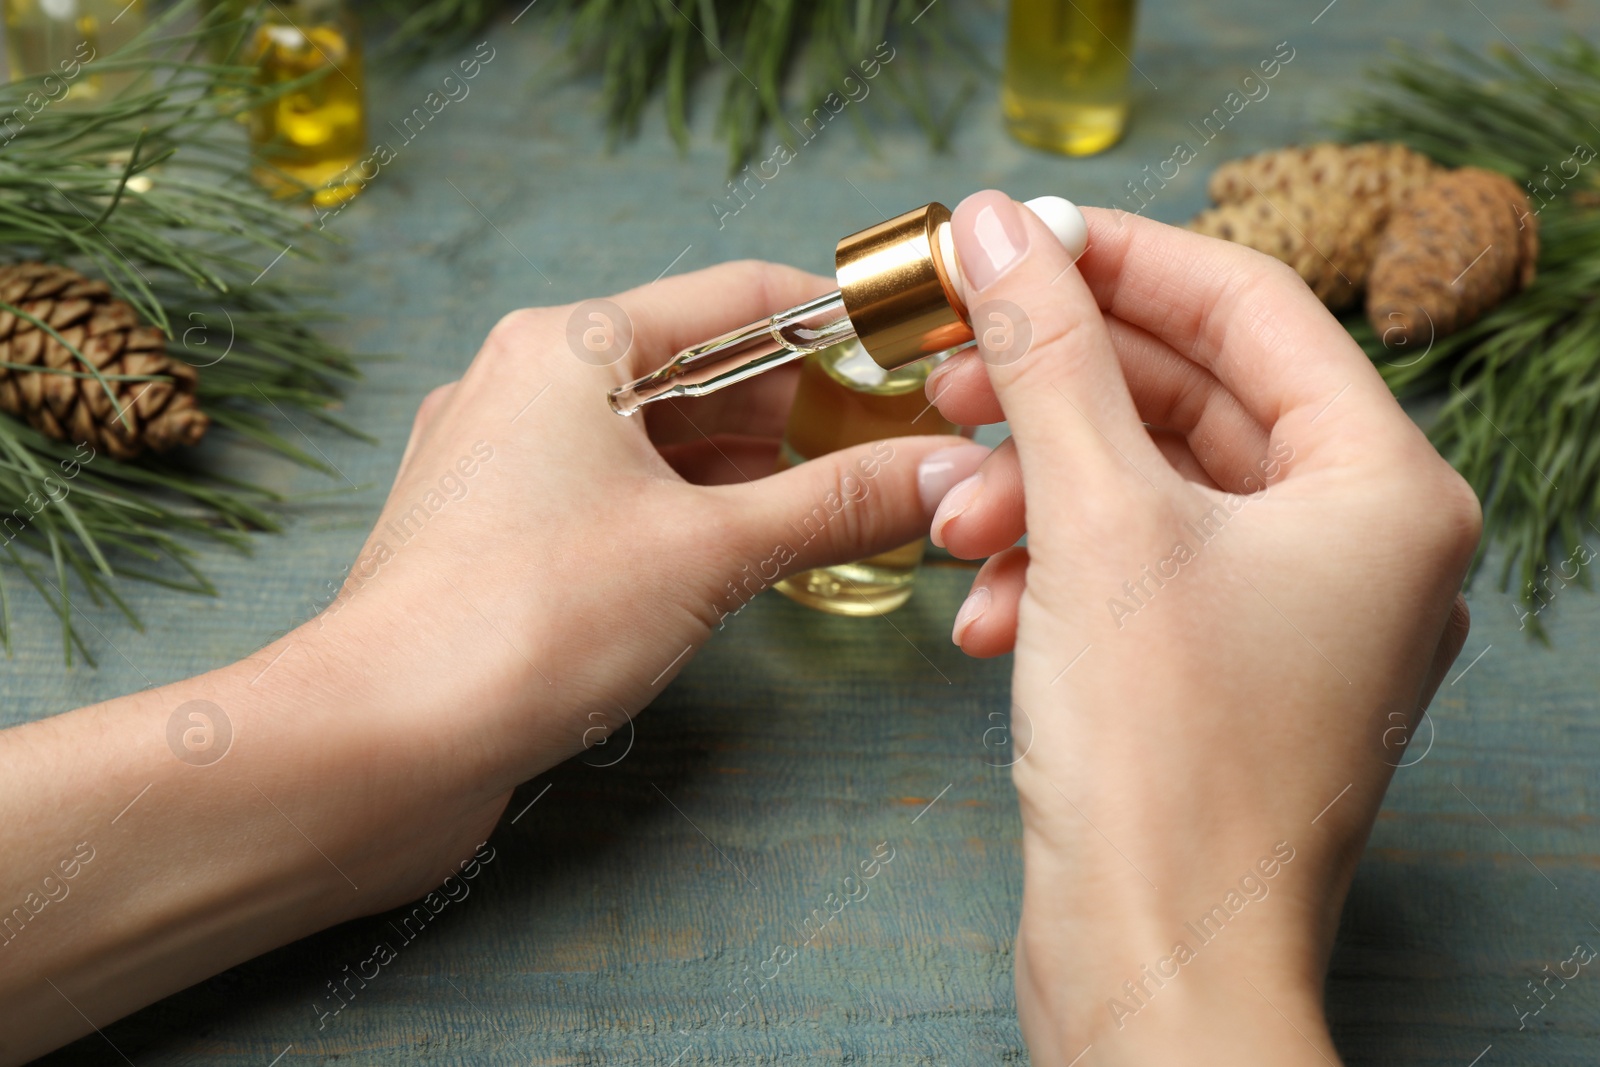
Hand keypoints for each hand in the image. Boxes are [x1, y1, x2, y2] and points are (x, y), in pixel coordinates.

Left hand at [0, 261, 985, 1063]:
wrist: (378, 745)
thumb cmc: (523, 622)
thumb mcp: (707, 551)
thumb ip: (832, 503)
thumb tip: (941, 473)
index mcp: (570, 343)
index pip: (741, 296)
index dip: (841, 323)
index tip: (916, 358)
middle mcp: (528, 381)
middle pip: (702, 365)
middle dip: (803, 406)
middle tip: (897, 447)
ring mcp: (506, 457)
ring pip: (659, 436)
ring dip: (750, 465)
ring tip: (841, 501)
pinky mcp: (500, 531)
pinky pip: (619, 493)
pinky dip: (691, 510)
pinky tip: (750, 547)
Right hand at [922, 192, 1478, 1063]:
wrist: (1152, 965)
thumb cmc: (1165, 762)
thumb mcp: (1095, 520)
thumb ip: (1047, 358)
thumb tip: (1003, 230)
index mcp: (1384, 487)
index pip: (1250, 306)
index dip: (1120, 259)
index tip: (1013, 239)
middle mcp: (1357, 544)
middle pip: (1189, 397)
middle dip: (1055, 390)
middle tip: (949, 374)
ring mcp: (1292, 614)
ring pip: (1145, 490)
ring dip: (1034, 492)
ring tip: (950, 523)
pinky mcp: (1223, 672)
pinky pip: (1130, 572)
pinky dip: (1049, 572)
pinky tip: (983, 614)